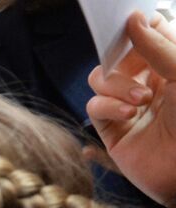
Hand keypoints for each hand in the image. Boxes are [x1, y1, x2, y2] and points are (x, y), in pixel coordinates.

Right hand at [87, 13, 175, 207]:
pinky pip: (95, 107)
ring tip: (141, 101)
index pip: (147, 36)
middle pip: (117, 55)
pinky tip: (130, 115)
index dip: (136, 27)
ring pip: (101, 79)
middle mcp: (148, 83)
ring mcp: (127, 106)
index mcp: (171, 66)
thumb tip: (133, 19)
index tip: (132, 23)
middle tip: (134, 66)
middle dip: (123, 59)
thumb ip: (158, 47)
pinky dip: (108, 107)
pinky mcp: (111, 131)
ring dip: (116, 85)